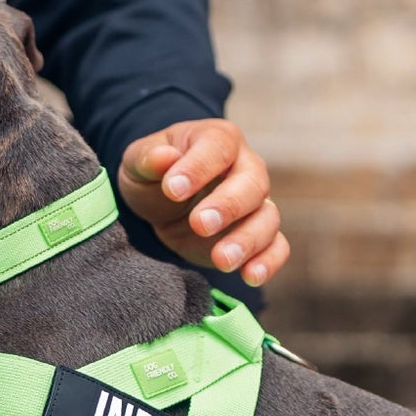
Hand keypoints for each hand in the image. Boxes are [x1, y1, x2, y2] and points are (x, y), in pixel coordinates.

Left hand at [118, 119, 288, 284]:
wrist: (163, 203)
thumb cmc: (154, 174)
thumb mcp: (139, 162)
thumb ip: (148, 159)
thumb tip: (164, 158)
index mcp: (218, 140)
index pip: (217, 147)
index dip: (198, 167)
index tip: (172, 189)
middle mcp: (245, 168)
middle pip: (253, 183)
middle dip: (228, 206)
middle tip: (199, 224)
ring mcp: (255, 204)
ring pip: (268, 218)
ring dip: (248, 240)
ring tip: (221, 260)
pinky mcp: (256, 237)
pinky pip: (276, 247)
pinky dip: (268, 262)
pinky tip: (250, 276)